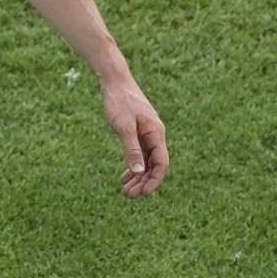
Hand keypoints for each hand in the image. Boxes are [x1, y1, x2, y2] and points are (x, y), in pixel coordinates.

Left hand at [102, 77, 168, 197]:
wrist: (115, 81)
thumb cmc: (120, 101)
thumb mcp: (123, 127)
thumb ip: (131, 149)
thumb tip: (139, 171)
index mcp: (156, 133)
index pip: (161, 163)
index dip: (155, 181)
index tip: (144, 194)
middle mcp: (155, 134)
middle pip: (154, 165)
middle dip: (143, 182)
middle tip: (129, 196)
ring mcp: (147, 133)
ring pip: (146, 161)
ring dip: (137, 176)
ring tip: (125, 191)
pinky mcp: (139, 131)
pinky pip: (140, 153)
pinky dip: (133, 165)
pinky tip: (124, 176)